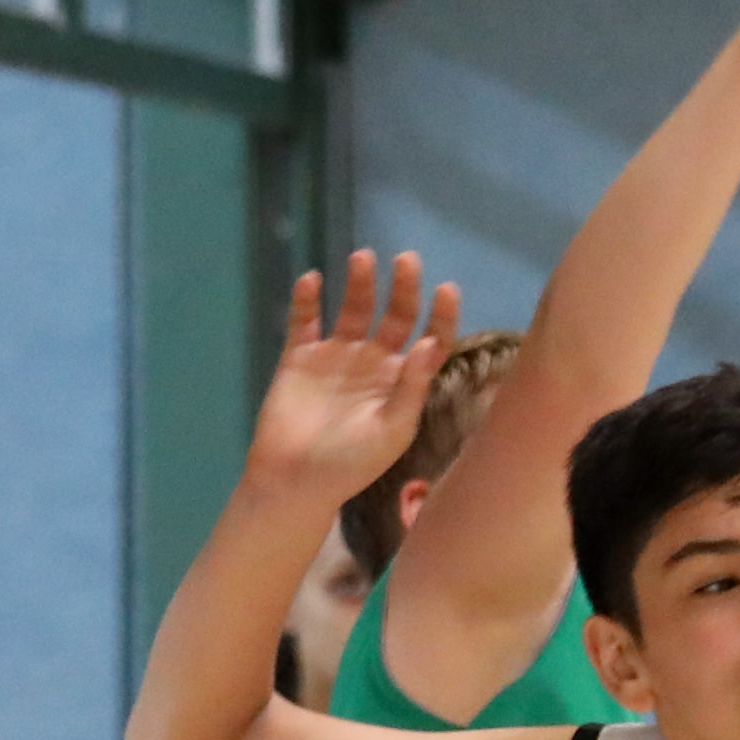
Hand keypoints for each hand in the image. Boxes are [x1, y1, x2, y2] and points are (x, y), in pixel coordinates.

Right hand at [249, 248, 459, 501]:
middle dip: (403, 288)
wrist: (294, 481)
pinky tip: (313, 280)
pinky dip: (306, 299)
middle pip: (395, 316)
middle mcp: (373, 363)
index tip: (446, 289)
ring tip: (363, 259)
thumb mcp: (391, 431)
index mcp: (402, 382)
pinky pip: (304, 320)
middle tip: (408, 260)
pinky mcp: (299, 356)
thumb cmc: (350, 465)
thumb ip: (412, 388)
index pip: (430, 341)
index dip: (441, 316)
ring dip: (360, 283)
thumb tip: (430, 342)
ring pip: (353, 309)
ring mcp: (336, 356)